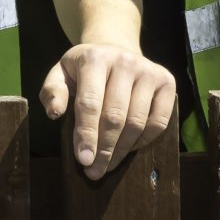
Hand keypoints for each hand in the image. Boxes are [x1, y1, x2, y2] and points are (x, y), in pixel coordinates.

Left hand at [41, 44, 176, 179]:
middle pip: (115, 116)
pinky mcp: (166, 81)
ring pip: (136, 122)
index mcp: (94, 58)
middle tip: (95, 171)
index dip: (86, 134)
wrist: (116, 49)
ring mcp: (148, 70)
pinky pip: (158, 121)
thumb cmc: (84, 70)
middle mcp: (124, 61)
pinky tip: (129, 149)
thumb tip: (54, 113)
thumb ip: (52, 91)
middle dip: (103, 149)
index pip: (90, 103)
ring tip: (108, 165)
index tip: (83, 160)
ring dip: (122, 150)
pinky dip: (144, 141)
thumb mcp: (61, 74)